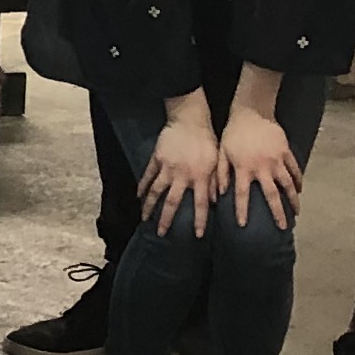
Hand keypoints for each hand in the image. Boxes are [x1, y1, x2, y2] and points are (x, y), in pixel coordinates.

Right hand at [138, 108, 219, 232]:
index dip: (199, 220)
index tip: (197, 235)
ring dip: (149, 206)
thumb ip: (216, 181)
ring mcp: (167, 167)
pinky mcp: (157, 159)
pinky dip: (142, 186)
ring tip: (145, 219)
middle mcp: (182, 175)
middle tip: (162, 233)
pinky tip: (138, 197)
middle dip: (167, 219)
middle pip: (173, 202)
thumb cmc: (207, 140)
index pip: (200, 203)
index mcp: (200, 176)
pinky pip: (148, 175)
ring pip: (156, 191)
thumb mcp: (217, 160)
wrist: (190, 119)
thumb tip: (216, 201)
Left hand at [218, 105, 299, 229]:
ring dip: (293, 200)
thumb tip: (220, 194)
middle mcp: (262, 167)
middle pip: (272, 195)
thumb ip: (221, 174)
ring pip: (288, 184)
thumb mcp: (222, 153)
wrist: (251, 111)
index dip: (242, 210)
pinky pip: (295, 169)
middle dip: (277, 213)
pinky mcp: (286, 152)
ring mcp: (276, 159)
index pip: (242, 194)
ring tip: (297, 213)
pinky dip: (298, 180)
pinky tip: (300, 190)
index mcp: (244, 168)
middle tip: (283, 227)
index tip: (243, 225)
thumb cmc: (233, 133)